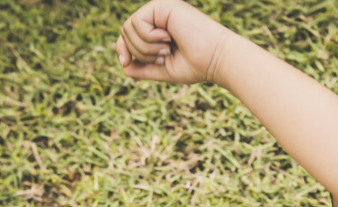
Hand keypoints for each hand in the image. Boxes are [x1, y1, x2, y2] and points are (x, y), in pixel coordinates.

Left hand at [115, 0, 231, 84]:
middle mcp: (157, 14)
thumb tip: (124, 68)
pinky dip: (148, 37)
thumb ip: (144, 68)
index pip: (129, 34)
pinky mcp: (161, 4)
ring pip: (128, 28)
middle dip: (139, 52)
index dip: (122, 48)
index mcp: (158, 27)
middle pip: (125, 32)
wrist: (216, 59)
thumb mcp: (164, 69)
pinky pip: (137, 22)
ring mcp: (159, 7)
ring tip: (166, 49)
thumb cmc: (196, 65)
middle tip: (163, 55)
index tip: (125, 63)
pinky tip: (167, 38)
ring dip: (145, 47)